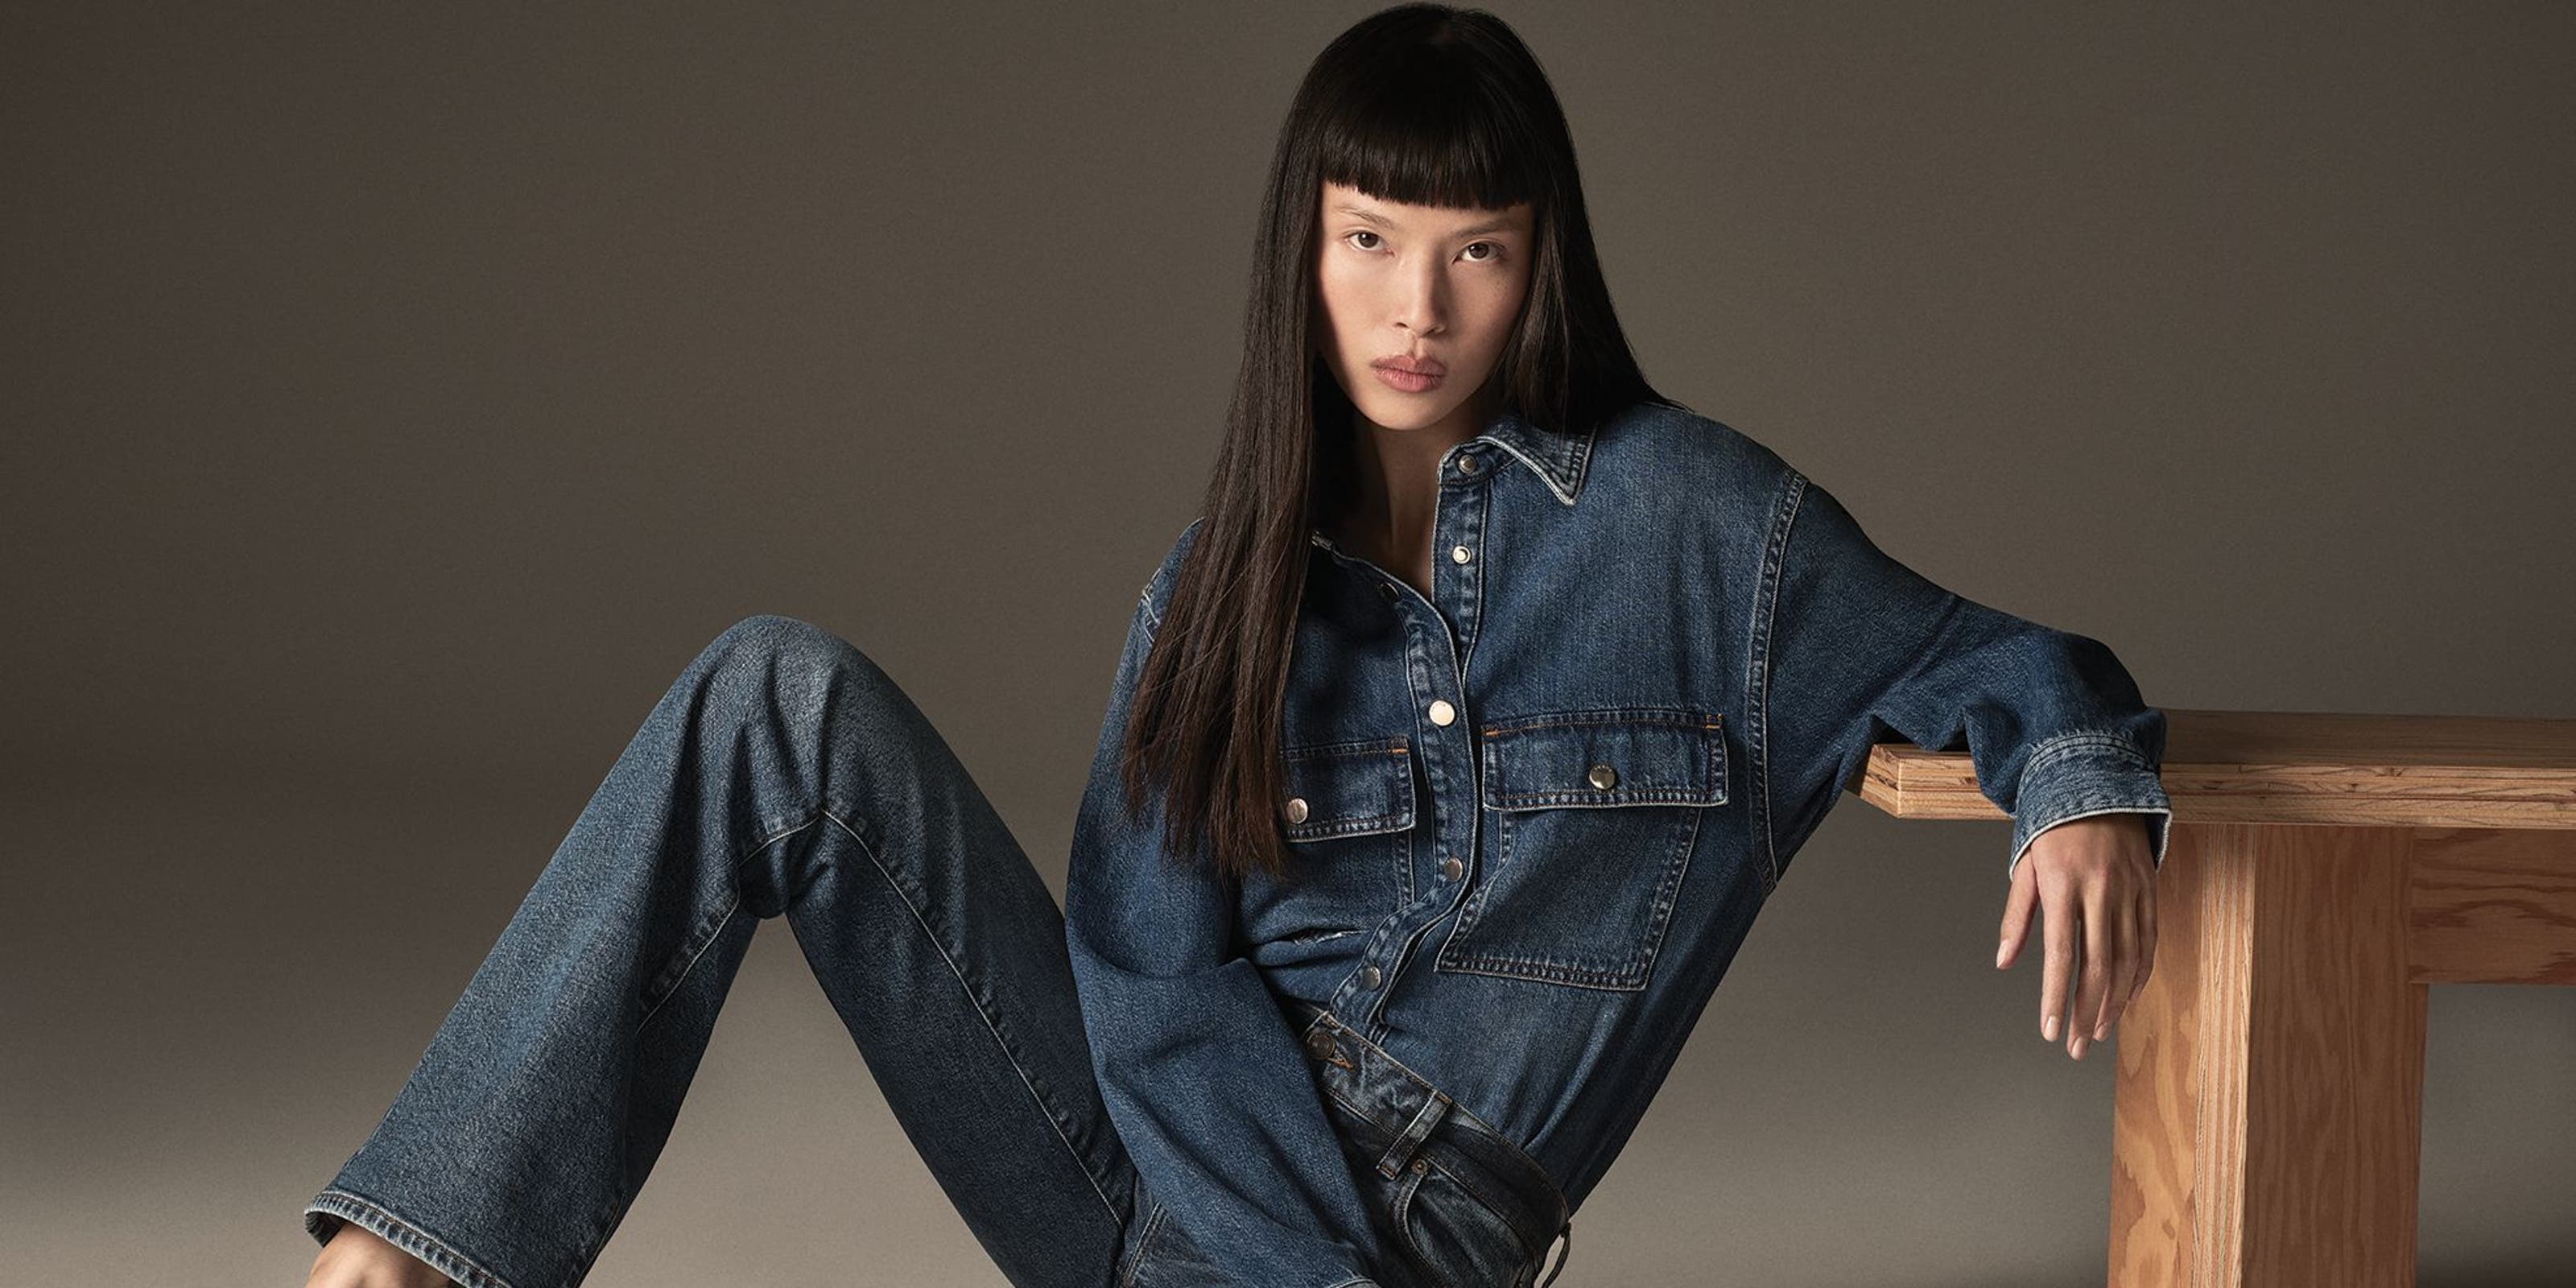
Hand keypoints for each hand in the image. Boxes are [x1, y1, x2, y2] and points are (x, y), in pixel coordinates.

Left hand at [1995, 814, 2157, 1059]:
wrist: (2099, 786)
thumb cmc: (2053, 830)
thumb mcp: (2026, 866)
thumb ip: (2017, 916)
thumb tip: (2005, 962)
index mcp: (2063, 885)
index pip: (2061, 955)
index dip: (2056, 998)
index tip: (2051, 1031)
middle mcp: (2101, 890)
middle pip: (2098, 966)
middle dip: (2087, 1013)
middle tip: (2077, 1046)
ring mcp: (2130, 892)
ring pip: (2128, 960)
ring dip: (2114, 1003)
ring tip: (2099, 1032)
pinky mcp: (2150, 891)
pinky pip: (2149, 943)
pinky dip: (2139, 977)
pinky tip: (2127, 1000)